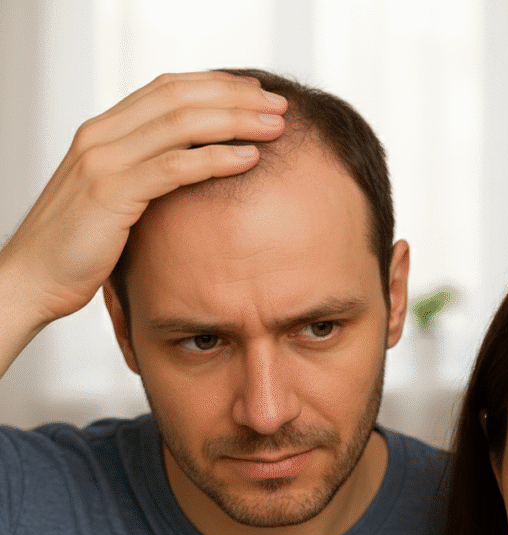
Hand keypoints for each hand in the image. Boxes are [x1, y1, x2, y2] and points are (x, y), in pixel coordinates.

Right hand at [0, 71, 286, 323]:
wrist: (32, 278)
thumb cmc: (81, 245)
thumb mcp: (117, 195)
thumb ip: (148, 171)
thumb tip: (197, 164)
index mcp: (104, 130)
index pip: (168, 88)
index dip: (217, 86)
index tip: (258, 94)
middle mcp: (101, 136)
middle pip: (180, 98)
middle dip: (235, 98)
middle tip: (278, 106)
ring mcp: (103, 161)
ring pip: (181, 124)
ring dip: (235, 122)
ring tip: (275, 127)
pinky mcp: (111, 193)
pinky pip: (173, 167)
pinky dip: (216, 159)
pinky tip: (249, 158)